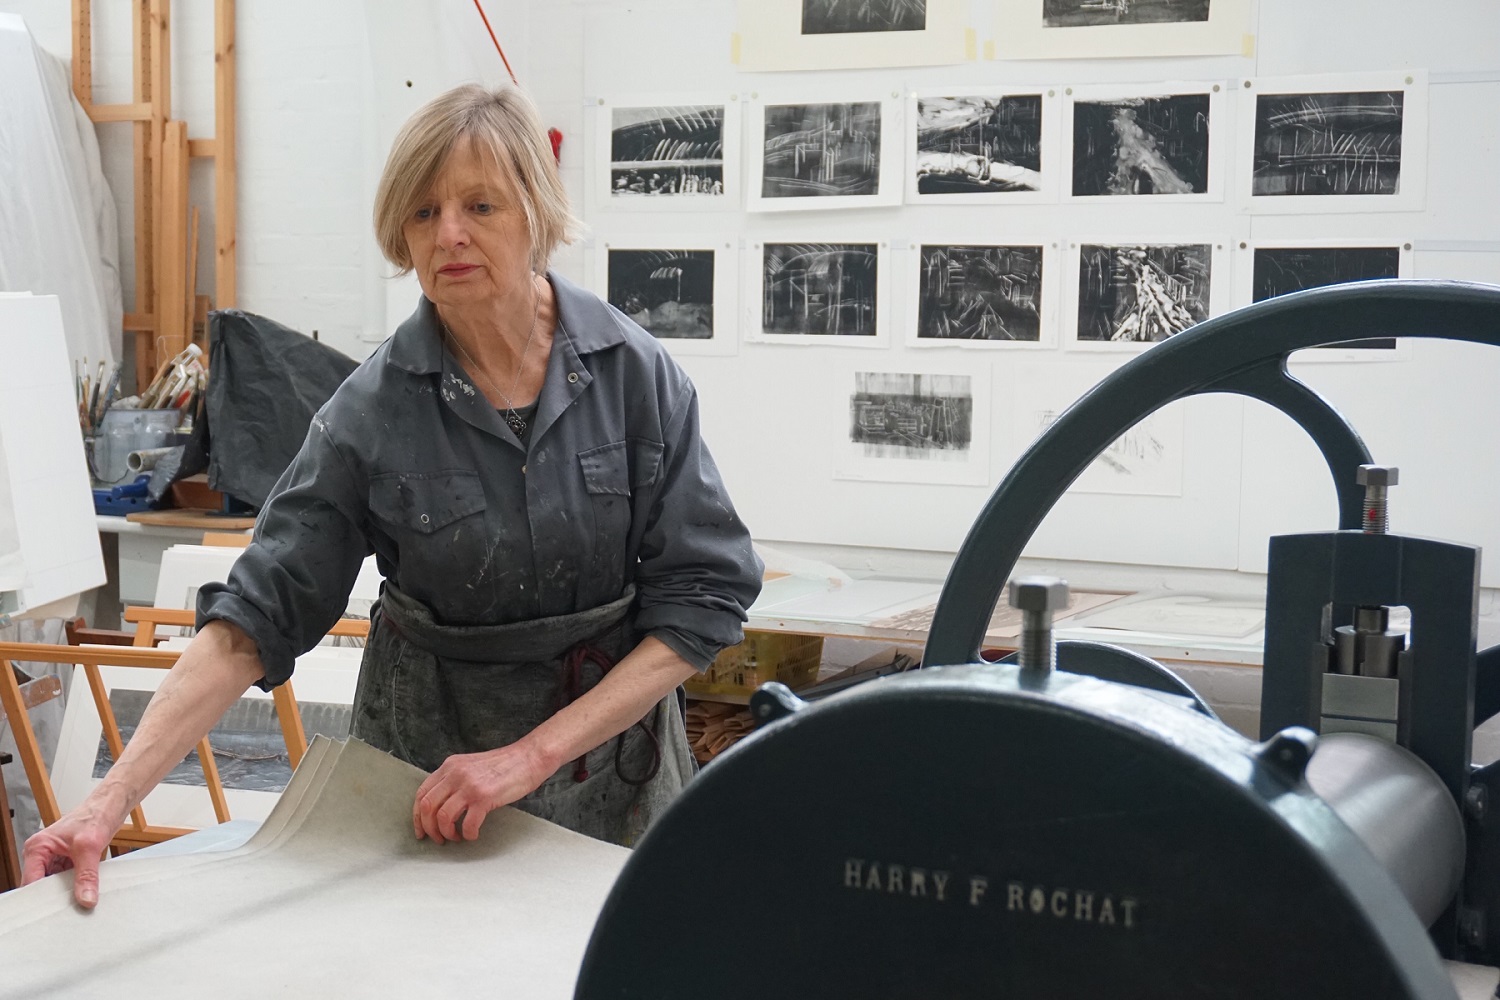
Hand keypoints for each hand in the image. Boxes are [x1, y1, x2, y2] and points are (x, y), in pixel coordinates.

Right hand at [22, 793, 126, 908]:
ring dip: (64, 894)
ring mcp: (52, 859)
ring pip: (53, 885)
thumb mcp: (89, 848)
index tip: (51, 914)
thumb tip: (86, 900)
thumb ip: (87, 875)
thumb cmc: (95, 816)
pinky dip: (73, 888)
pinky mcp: (65, 862)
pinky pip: (65, 881)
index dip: (40, 898)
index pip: (31, 882)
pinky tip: (82, 896)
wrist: (109, 807)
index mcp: (38, 848)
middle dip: (52, 898)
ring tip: (75, 907)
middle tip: (65, 914)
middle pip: (40, 886)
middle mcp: (41, 854)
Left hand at [413, 742, 553, 843]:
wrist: (530, 757)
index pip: (421, 793)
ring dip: (447, 833)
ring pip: (443, 817)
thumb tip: (441, 804)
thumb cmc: (505, 765)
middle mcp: (455, 774)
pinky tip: (473, 834)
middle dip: (430, 829)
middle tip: (439, 839)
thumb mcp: (471, 766)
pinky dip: (468, 834)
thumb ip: (454, 779)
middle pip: (427, 807)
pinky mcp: (484, 797)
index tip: (422, 830)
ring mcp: (469, 785)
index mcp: (450, 766)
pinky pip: (467, 824)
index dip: (417, 816)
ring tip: (457, 837)